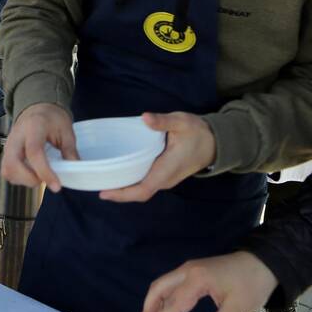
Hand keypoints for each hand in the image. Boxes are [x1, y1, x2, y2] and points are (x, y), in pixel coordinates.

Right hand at [0, 103, 76, 193]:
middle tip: (45, 180)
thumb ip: (70, 150)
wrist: (37, 109)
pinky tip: (31, 174)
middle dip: (29, 179)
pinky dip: (18, 178)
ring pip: (7, 170)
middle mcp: (16, 136)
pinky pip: (6, 171)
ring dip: (23, 180)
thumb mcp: (66, 130)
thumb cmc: (51, 118)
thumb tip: (75, 169)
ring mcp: (9, 145)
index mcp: (33, 127)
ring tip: (39, 176)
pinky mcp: (6, 153)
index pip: (34, 152)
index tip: (56, 185)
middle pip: (13, 164)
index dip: (44, 171)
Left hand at [99, 112, 215, 202]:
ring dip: (124, 188)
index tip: (104, 193)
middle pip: (139, 193)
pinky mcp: (165, 174)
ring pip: (142, 189)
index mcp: (167, 170)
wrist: (215, 141)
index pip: (143, 190)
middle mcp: (165, 179)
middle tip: (96, 184)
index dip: (123, 194)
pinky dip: (131, 181)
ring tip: (103, 180)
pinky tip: (119, 172)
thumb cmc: (198, 132)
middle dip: (118, 192)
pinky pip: (145, 183)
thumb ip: (163, 121)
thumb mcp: (181, 122)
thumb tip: (145, 118)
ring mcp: (166, 179)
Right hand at [142, 251, 277, 311]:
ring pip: (163, 284)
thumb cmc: (251, 285)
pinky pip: (171, 283)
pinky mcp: (194, 270)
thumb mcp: (236, 311)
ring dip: (154, 303)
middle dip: (148, 309)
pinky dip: (163, 297)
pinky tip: (166, 310)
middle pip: (158, 288)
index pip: (173, 305)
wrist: (264, 263)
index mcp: (197, 280)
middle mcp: (187, 271)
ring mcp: (189, 268)